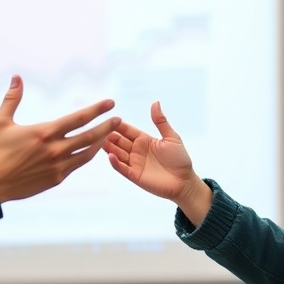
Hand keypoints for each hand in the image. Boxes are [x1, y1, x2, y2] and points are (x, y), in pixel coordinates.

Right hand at [0, 75, 119, 202]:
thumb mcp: (0, 122)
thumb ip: (12, 99)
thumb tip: (16, 77)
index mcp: (45, 132)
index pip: (79, 118)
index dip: (97, 109)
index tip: (110, 103)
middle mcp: (55, 150)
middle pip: (90, 136)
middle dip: (107, 126)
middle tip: (118, 119)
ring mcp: (58, 167)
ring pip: (87, 153)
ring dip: (100, 143)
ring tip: (109, 135)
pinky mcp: (56, 179)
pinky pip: (77, 165)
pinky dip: (86, 156)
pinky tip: (90, 150)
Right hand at [104, 101, 212, 222]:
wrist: (184, 182)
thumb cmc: (180, 159)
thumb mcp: (171, 138)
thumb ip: (161, 121)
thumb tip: (155, 102)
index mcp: (144, 140)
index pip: (127, 130)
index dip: (118, 125)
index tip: (109, 117)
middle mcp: (136, 151)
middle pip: (118, 141)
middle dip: (109, 135)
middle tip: (99, 128)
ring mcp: (134, 163)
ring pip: (117, 153)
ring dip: (108, 147)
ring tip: (99, 141)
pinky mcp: (134, 175)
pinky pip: (122, 168)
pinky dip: (115, 162)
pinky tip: (110, 155)